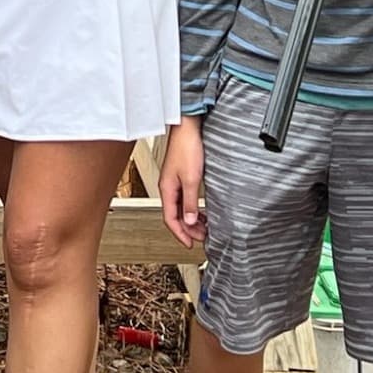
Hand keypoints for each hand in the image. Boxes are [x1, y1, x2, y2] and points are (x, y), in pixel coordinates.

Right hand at [159, 116, 205, 248]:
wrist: (187, 128)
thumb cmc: (186, 148)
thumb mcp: (191, 179)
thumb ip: (190, 202)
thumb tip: (190, 221)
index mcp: (167, 189)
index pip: (170, 219)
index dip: (180, 234)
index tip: (190, 244)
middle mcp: (168, 187)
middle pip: (175, 215)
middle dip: (188, 229)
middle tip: (203, 238)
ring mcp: (174, 181)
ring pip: (181, 208)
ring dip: (192, 219)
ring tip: (205, 227)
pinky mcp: (181, 176)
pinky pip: (185, 199)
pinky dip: (193, 208)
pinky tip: (202, 210)